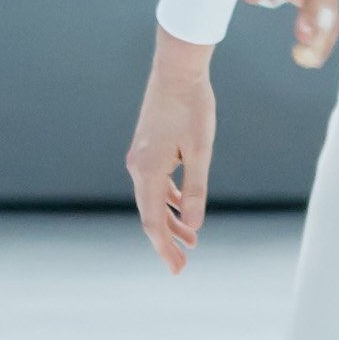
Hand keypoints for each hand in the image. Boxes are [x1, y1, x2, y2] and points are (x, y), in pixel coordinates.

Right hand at [126, 36, 217, 269]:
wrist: (177, 70)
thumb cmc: (193, 107)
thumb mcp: (201, 150)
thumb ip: (195, 189)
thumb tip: (193, 224)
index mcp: (148, 171)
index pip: (153, 221)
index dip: (164, 248)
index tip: (178, 269)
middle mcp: (138, 168)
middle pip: (150, 215)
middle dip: (166, 241)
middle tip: (182, 265)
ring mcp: (139, 158)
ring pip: (152, 200)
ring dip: (170, 221)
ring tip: (191, 239)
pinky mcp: (146, 149)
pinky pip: (155, 184)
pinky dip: (168, 200)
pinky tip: (183, 209)